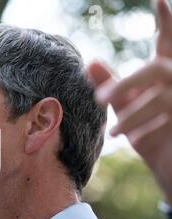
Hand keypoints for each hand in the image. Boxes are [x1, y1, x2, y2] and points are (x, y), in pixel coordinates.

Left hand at [87, 0, 171, 203]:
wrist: (168, 164)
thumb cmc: (145, 130)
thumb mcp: (124, 106)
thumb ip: (109, 84)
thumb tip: (89, 61)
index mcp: (166, 72)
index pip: (168, 40)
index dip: (166, 20)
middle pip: (155, 70)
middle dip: (126, 84)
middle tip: (100, 100)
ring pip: (158, 98)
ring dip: (131, 114)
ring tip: (112, 130)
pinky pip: (165, 122)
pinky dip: (142, 130)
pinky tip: (127, 138)